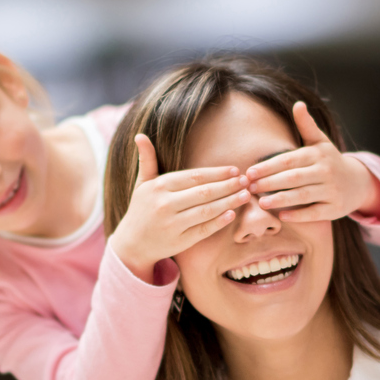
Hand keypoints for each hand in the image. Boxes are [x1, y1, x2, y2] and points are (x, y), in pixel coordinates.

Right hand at [109, 134, 250, 281]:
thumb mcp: (142, 183)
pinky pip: (203, 230)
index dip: (217, 173)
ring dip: (229, 202)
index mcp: (159, 186)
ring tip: (245, 195)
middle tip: (246, 181)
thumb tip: (140, 135)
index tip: (235, 170)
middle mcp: (165, 204)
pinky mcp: (179, 241)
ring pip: (207, 210)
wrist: (132, 243)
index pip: (195, 176)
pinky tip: (233, 214)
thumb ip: (146, 160)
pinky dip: (219, 222)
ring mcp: (173, 224)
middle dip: (228, 186)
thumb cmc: (141, 209)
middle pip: (204, 192)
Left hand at [246, 102, 379, 222]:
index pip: (289, 160)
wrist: (357, 182)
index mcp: (317, 154)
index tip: (250, 172)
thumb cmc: (329, 161)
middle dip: (270, 183)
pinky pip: (315, 213)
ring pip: (303, 195)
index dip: (268, 166)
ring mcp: (331, 191)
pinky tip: (282, 216)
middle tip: (249, 188)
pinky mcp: (335, 208)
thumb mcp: (320, 142)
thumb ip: (306, 125)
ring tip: (262, 203)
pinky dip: (299, 215)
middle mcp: (325, 171)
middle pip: (294, 178)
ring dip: (281, 199)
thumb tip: (298, 104)